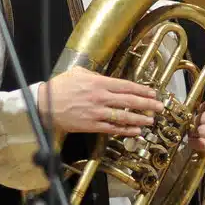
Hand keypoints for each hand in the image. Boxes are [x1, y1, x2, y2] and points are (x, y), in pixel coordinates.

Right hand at [38, 66, 165, 135]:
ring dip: (139, 119)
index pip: (126, 86)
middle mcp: (100, 97)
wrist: (45, 104)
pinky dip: (125, 131)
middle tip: (159, 107)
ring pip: (123, 116)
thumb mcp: (78, 73)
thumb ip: (95, 75)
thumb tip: (106, 77)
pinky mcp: (91, 125)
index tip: (152, 92)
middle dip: (147, 104)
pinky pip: (112, 128)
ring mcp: (96, 112)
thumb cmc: (61, 86)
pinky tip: (135, 132)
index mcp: (99, 83)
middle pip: (129, 101)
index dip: (141, 90)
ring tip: (151, 121)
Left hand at [188, 98, 204, 171]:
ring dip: (197, 133)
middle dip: (199, 122)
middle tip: (202, 126)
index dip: (203, 108)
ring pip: (202, 129)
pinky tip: (196, 143)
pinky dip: (194, 143)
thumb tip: (191, 107)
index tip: (204, 113)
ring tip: (201, 135)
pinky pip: (202, 142)